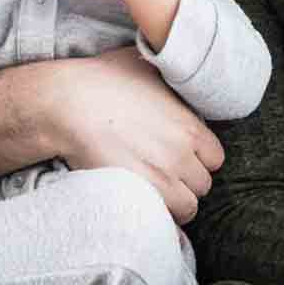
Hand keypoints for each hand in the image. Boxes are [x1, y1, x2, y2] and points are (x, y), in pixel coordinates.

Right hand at [47, 47, 222, 222]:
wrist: (68, 104)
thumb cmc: (101, 79)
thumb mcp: (144, 64)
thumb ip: (167, 74)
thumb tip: (170, 63)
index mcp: (190, 126)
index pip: (215, 158)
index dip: (199, 158)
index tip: (183, 156)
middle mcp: (181, 155)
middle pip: (203, 185)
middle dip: (187, 181)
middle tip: (166, 174)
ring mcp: (161, 178)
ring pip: (188, 207)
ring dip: (175, 203)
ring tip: (156, 193)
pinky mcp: (138, 195)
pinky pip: (163, 221)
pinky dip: (158, 217)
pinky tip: (145, 206)